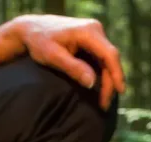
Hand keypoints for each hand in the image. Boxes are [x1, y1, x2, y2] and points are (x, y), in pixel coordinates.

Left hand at [10, 14, 124, 109]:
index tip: (120, 92)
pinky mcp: (92, 39)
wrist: (31, 29)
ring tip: (103, 100)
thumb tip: (92, 83)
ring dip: (107, 80)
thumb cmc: (39, 42)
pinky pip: (101, 58)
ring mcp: (94, 34)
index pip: (109, 54)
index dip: (117, 74)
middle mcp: (95, 29)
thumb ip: (73, 68)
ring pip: (107, 60)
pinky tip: (100, 88)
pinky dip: (102, 73)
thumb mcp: (52, 56)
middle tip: (105, 104)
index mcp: (87, 31)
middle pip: (110, 59)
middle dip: (110, 82)